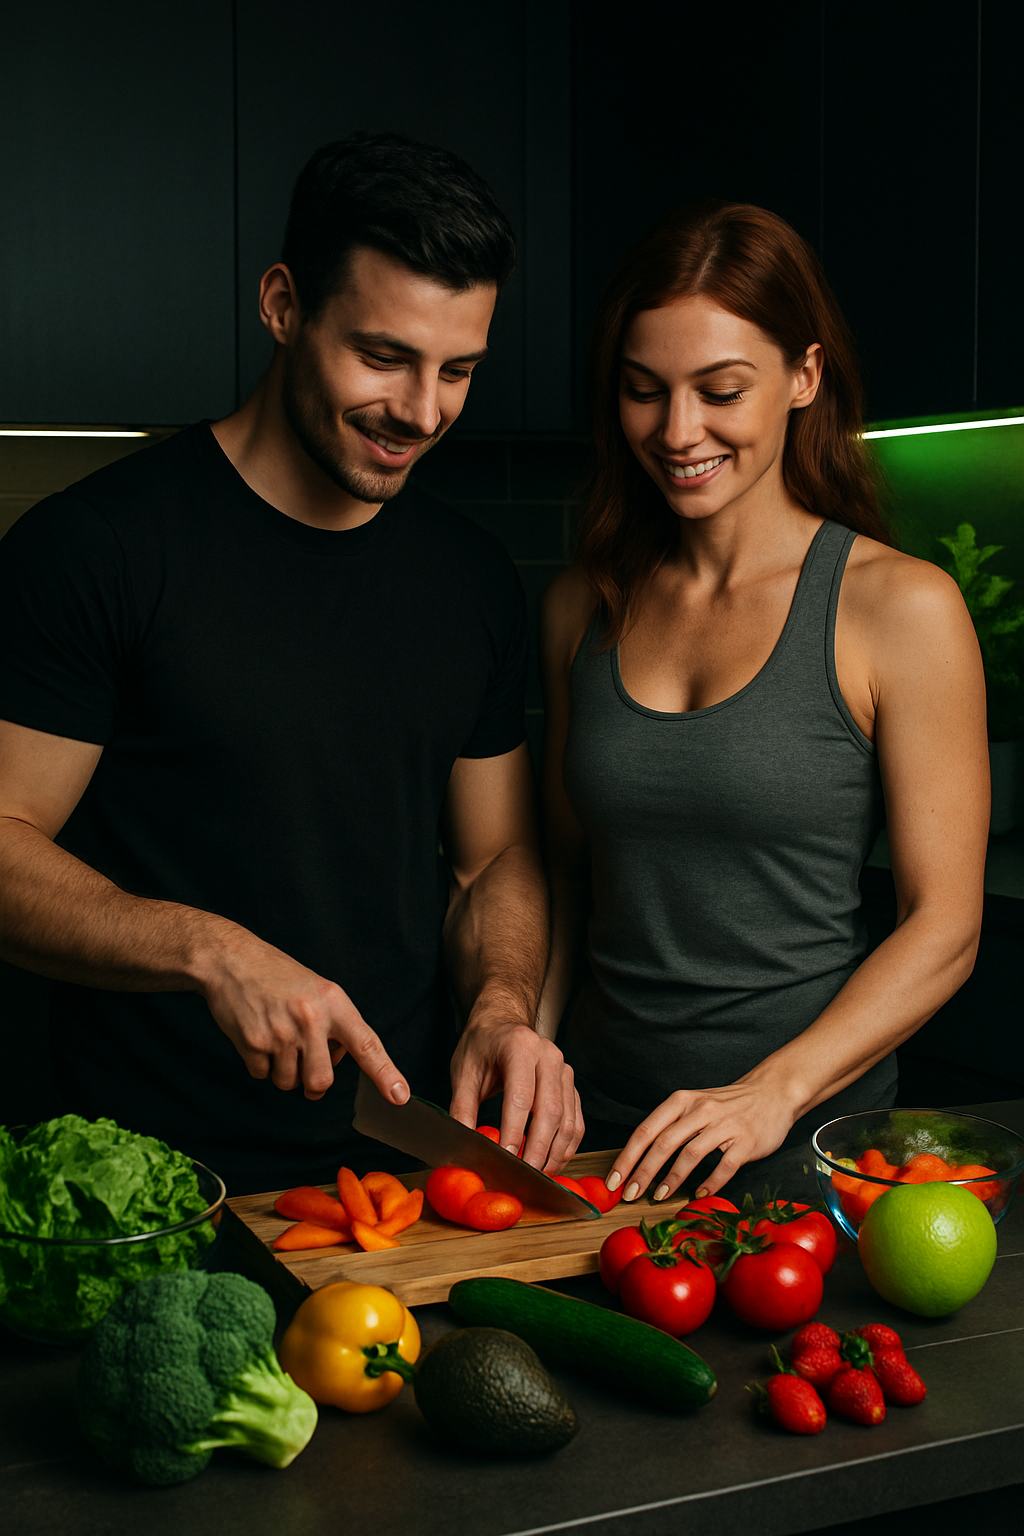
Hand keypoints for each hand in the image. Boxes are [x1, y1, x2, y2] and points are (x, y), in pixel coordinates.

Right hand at [199, 924, 408, 1103]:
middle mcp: (311, 1019)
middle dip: (312, 1084)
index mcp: (333, 1002)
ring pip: (288, 1083)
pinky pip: (262, 1075)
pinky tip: (257, 1035)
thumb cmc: (277, 975)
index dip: (385, 1073)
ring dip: (282, 1071)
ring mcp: (280, 1033)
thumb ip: (334, 1024)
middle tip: (303, 1063)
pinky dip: (260, 1064)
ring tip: (276, 1037)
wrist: (231, 960)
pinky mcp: (252, 1043)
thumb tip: (338, 1059)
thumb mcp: (317, 989)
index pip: (366, 1044)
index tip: (400, 1096)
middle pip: (320, 1081)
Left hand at [448, 1017, 583, 1173]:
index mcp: (519, 1047)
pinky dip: (567, 1146)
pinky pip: (576, 1120)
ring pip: (568, 1119)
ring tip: (538, 1175)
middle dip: (538, 1149)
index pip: (521, 1097)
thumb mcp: (463, 1072)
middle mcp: (548, 1055)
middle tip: (524, 1175)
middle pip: (550, 1110)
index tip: (505, 1158)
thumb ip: (462, 1109)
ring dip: (555, 1153)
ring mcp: (564, 1069)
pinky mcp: (570, 1084)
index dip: (514, 1132)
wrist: (501, 1023)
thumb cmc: (481, 1046)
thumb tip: (464, 1145)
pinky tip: (552, 1161)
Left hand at [607, 1079, 798, 1203]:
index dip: (627, 1156)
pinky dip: (709, 1183)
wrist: (772, 1092)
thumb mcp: (694, 1104)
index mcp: (682, 1101)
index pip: (646, 1130)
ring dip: (672, 1179)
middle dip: (643, 1172)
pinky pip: (724, 1167)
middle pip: (663, 1143)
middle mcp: (700, 1110)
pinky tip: (698, 1195)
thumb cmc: (727, 1104)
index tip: (614, 1179)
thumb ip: (671, 1125)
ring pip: (690, 1154)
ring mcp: (724, 1125)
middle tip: (629, 1194)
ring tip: (659, 1197)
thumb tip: (639, 1158)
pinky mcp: (746, 1141)